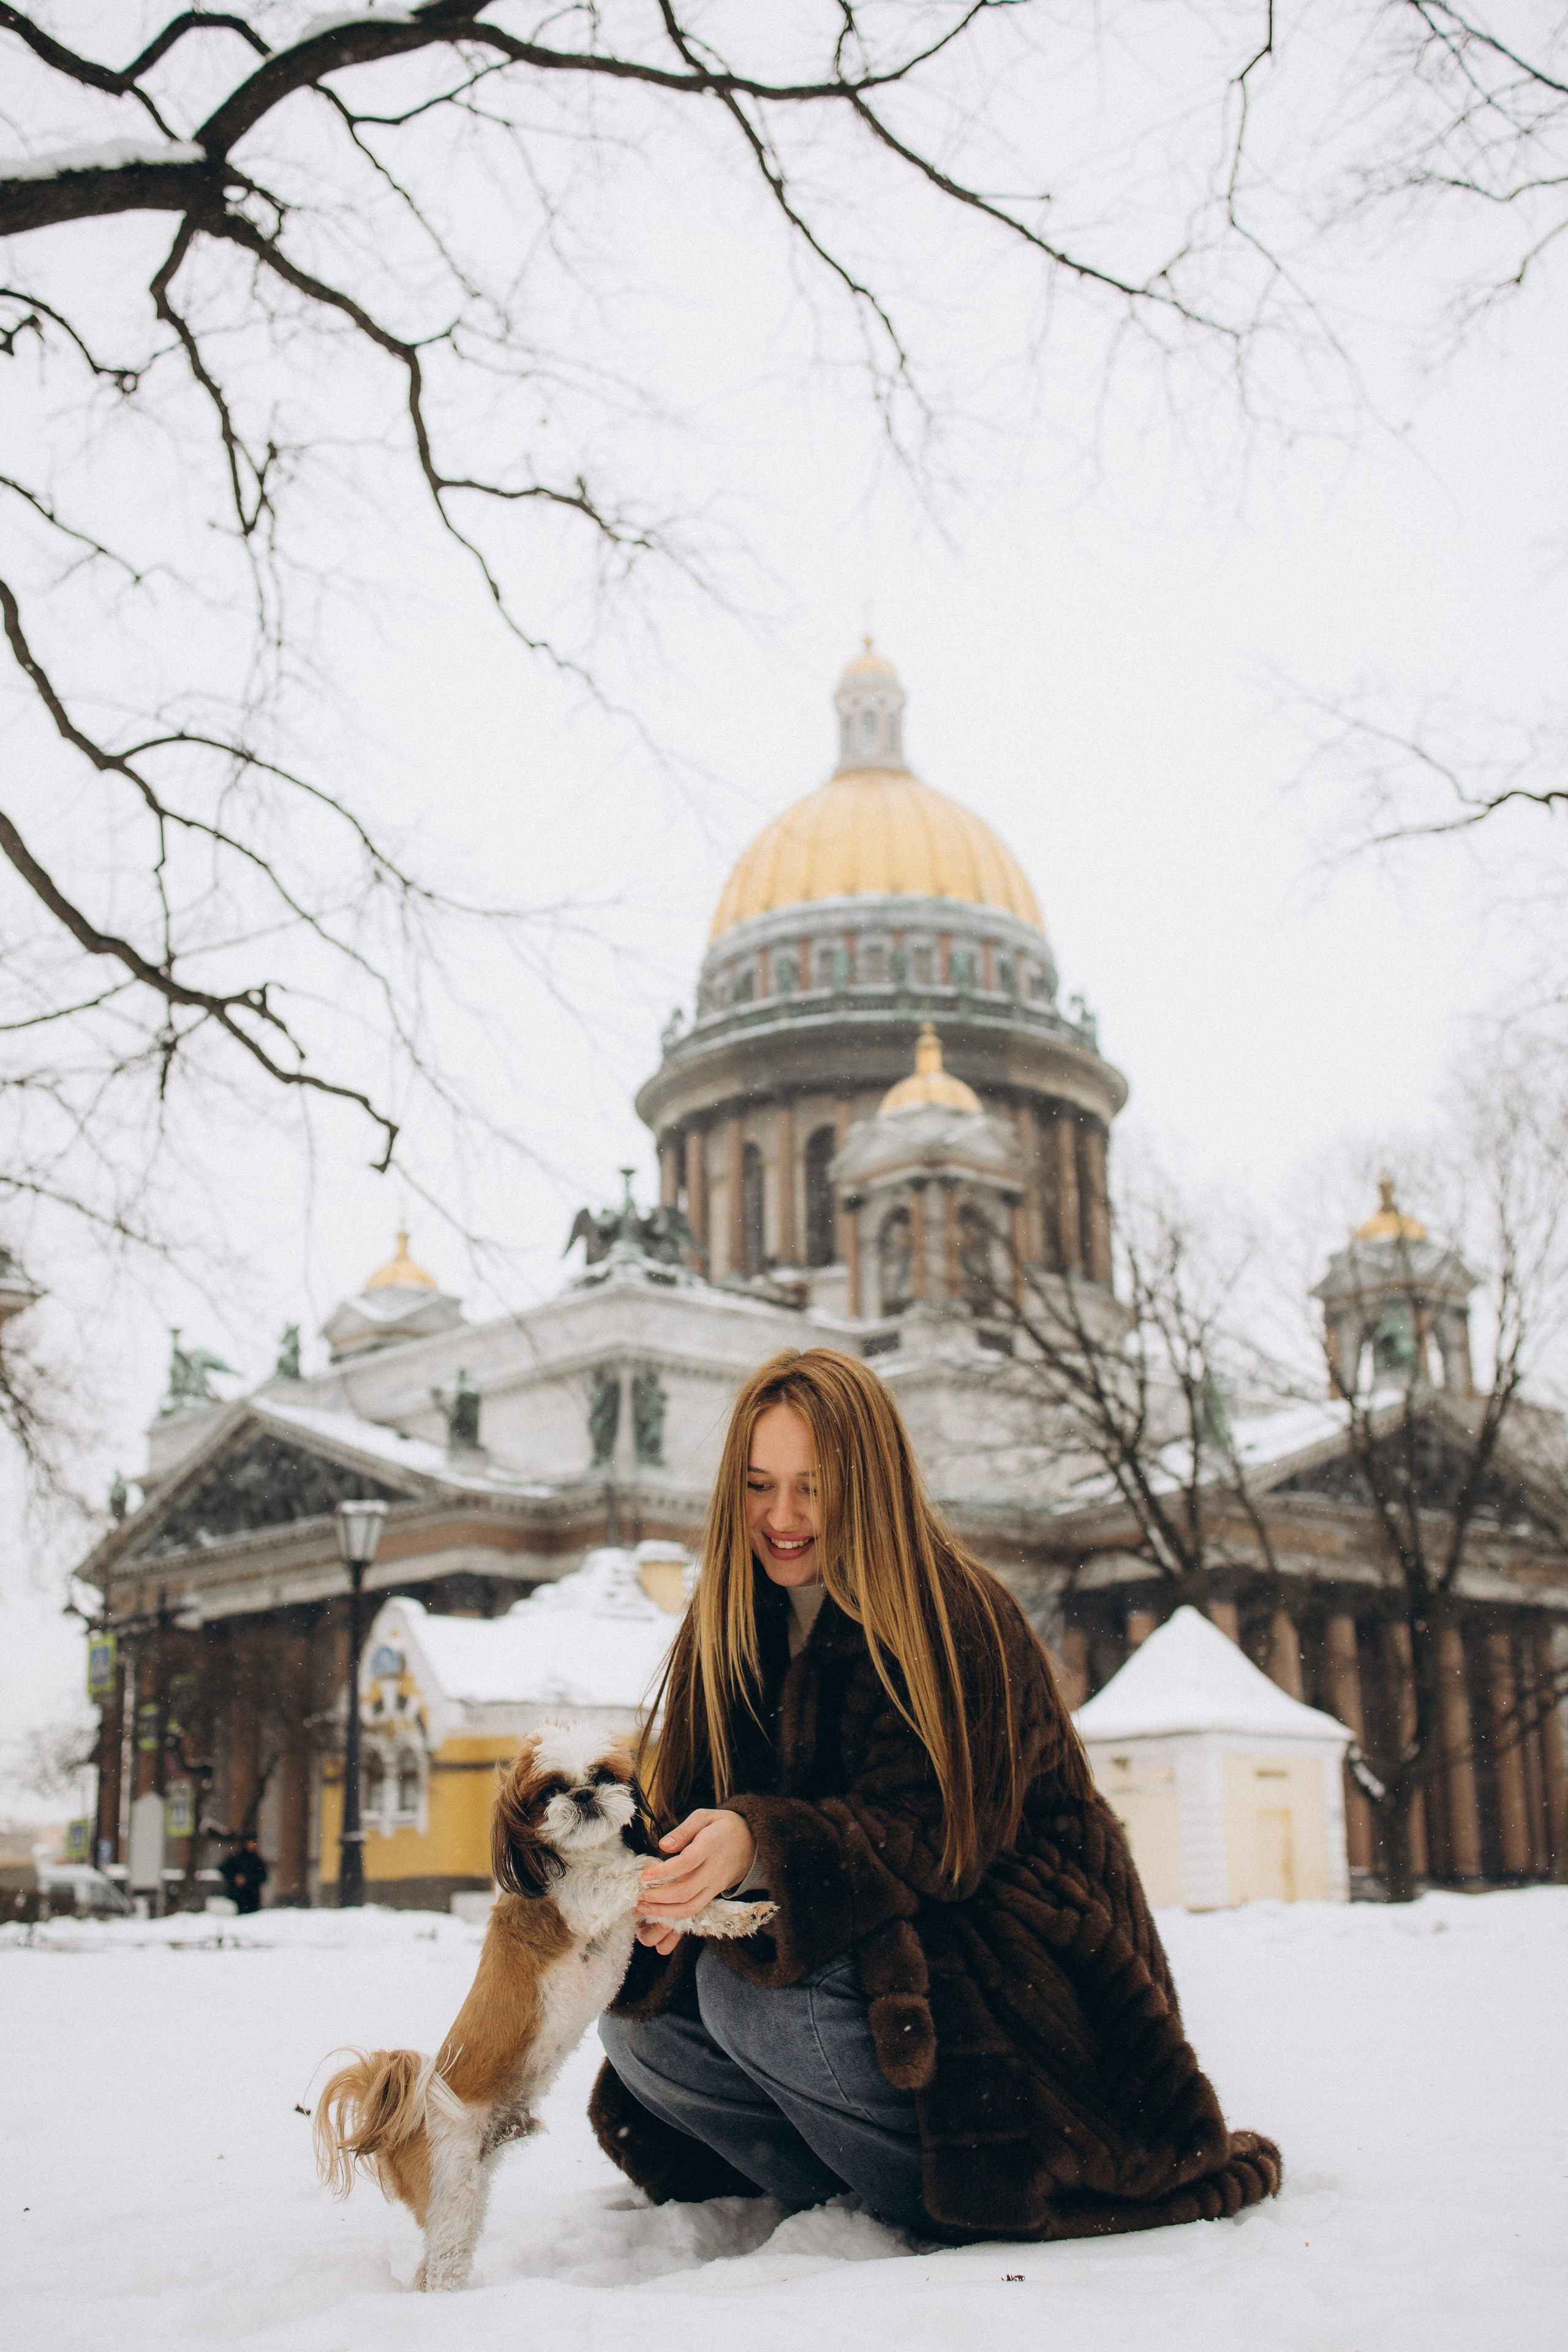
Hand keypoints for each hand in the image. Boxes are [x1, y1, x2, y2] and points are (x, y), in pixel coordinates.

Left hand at [635, 1809, 755, 1954]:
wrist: (752, 1842)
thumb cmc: (723, 1826)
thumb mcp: (704, 1817)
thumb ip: (683, 1830)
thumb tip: (662, 1845)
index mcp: (710, 1846)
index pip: (686, 1863)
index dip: (664, 1872)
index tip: (644, 1876)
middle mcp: (713, 1869)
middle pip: (685, 1891)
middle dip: (659, 1898)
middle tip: (639, 1896)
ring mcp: (715, 1885)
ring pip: (690, 1906)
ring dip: (664, 1912)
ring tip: (643, 1908)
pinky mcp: (714, 1893)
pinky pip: (695, 1909)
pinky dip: (676, 1914)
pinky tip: (660, 1911)